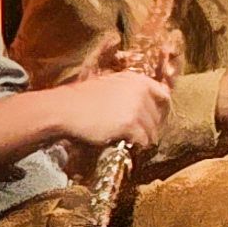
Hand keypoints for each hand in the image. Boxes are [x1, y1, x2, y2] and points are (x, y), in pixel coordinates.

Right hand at [48, 64, 170, 152]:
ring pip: (152, 131)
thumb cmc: (81, 99)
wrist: (64, 109)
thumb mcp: (109, 85)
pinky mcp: (130, 124)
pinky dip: (137, 146)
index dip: (161, 110)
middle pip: (158, 116)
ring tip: (131, 142)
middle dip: (150, 127)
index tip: (155, 121)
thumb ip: (128, 92)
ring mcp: (137, 108)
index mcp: (137, 80)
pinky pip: (143, 141)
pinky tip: (126, 145)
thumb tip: (145, 106)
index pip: (164, 96)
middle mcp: (141, 91)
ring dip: (144, 139)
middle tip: (139, 136)